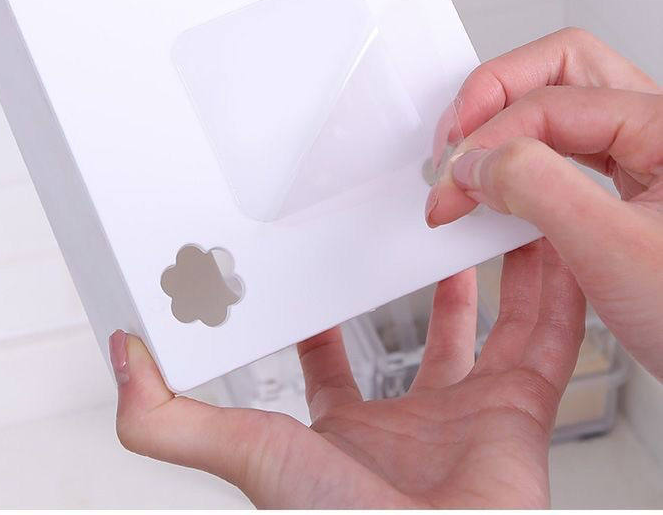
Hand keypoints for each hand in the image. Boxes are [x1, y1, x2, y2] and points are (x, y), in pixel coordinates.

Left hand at [111, 241, 582, 508]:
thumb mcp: (247, 454)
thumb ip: (171, 420)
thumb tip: (123, 359)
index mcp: (345, 436)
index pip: (331, 360)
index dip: (324, 316)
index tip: (320, 262)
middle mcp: (410, 428)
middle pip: (423, 339)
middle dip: (423, 282)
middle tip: (418, 224)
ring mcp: (469, 420)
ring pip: (490, 334)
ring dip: (489, 278)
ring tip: (482, 220)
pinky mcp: (522, 416)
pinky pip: (546, 343)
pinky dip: (552, 296)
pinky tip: (545, 249)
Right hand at [426, 26, 662, 380]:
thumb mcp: (616, 253)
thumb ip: (539, 190)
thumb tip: (476, 160)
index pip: (551, 102)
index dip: (490, 138)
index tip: (451, 183)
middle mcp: (660, 129)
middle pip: (560, 70)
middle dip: (496, 98)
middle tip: (455, 142)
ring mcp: (651, 158)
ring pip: (564, 104)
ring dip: (509, 124)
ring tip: (473, 157)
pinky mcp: (637, 192)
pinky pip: (571, 151)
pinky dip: (528, 160)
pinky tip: (506, 190)